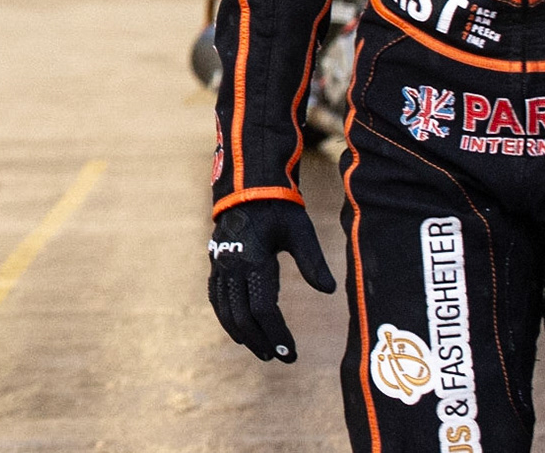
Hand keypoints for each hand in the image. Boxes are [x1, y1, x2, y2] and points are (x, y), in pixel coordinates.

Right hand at [208, 199, 336, 361]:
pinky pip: (216, 297)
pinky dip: (225, 317)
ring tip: (259, 351)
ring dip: (242, 334)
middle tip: (277, 358)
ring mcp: (220, 265)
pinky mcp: (215, 262)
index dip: (277, 334)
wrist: (248, 187)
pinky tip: (237, 330)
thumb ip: (313, 262)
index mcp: (255, 259)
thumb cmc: (279, 209)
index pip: (264, 309)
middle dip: (260, 341)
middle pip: (242, 316)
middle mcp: (233, 265)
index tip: (289, 352)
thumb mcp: (300, 232)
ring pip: (225, 310)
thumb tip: (328, 291)